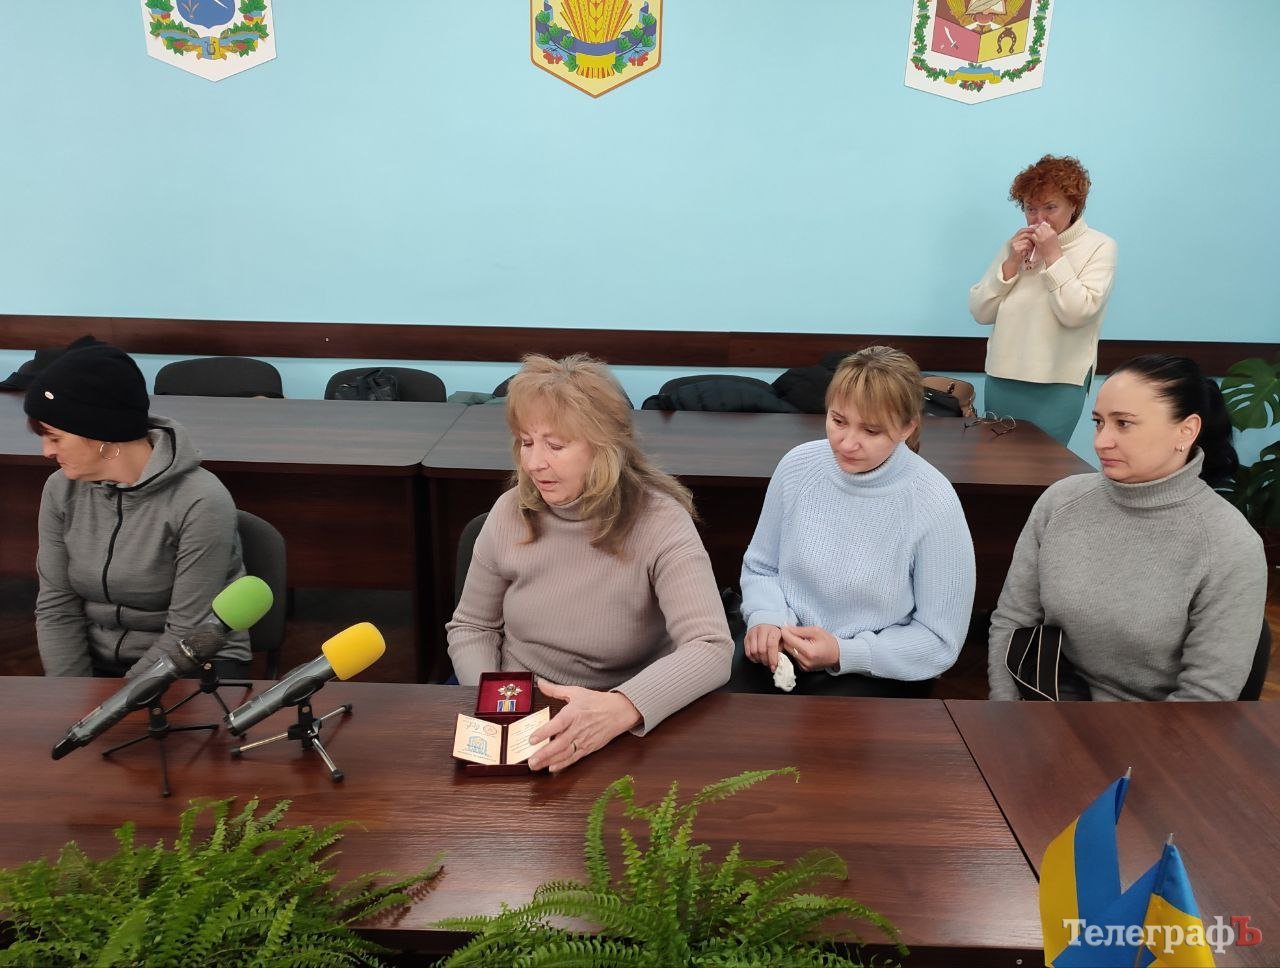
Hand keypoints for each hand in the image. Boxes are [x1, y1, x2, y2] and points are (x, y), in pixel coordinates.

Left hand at [526, 679, 640, 772]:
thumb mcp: (576, 691)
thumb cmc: (597, 701)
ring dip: (550, 761)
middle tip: (530, 761)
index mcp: (574, 713)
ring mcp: (584, 740)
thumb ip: (555, 689)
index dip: (544, 732)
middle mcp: (578, 728)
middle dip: (544, 754)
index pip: (557, 724)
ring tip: (536, 766)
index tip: (531, 739)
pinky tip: (552, 768)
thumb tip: (541, 683)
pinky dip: (563, 764)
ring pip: (565, 753)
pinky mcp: (589, 748)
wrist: (619, 711)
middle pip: (560, 744)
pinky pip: (574, 758)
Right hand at [744, 624, 782, 671]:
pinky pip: (747, 652)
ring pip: (753, 651)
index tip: (774, 667)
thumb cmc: (775, 635)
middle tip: (769, 664)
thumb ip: (782, 650)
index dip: (772, 658)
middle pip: (761, 650)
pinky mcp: (746, 638)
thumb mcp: (782, 640)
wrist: (766, 625)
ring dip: (759, 659)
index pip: (771, 645)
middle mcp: (762, 630)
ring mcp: (753, 633)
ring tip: (764, 660)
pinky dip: (753, 658)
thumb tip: (780, 662)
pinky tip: (758, 658)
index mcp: (773, 630)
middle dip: (766, 660)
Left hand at [779, 625, 838, 672]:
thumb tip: (786, 628)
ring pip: (789, 652)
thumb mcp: (816, 631)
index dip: (785, 631)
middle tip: (791, 631)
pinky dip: (795, 651)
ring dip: (790, 644)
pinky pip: (794, 658)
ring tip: (798, 639)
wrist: (838, 655)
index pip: (788, 640)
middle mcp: (805, 661)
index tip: (786, 627)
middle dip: (787, 638)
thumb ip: (799, 630)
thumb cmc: (829, 641)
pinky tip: (801, 647)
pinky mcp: (804, 669)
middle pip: (786, 646)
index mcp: (809, 651)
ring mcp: (804, 666)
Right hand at [1002, 227, 1036, 278]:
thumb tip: (1035, 232)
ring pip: (1026, 239)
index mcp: (1014, 238)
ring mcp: (1013, 244)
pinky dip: (1030, 247)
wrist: (1012, 263)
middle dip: (1032, 235)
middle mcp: (1012, 240)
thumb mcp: (1022, 245)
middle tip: (1038, 237)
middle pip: (1024, 233)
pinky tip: (1030, 250)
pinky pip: (1026, 245)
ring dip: (1032, 243)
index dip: (1029, 229)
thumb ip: (1025, 239)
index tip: (1036, 230)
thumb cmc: (1019, 254)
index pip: (1021, 230)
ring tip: (1033, 246)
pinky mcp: (1015, 249)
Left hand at [1029, 221, 1062, 265]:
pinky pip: (1033, 236)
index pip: (1045, 225)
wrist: (1053, 256)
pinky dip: (1033, 237)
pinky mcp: (1039, 241)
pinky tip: (1035, 241)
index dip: (1041, 226)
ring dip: (1035, 233)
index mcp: (1053, 232)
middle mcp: (1049, 233)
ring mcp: (1044, 237)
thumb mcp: (1053, 238)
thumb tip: (1042, 226)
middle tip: (1037, 233)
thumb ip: (1048, 232)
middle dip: (1038, 229)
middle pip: (1040, 227)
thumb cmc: (1053, 248)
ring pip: (1036, 231)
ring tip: (1036, 237)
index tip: (1039, 229)